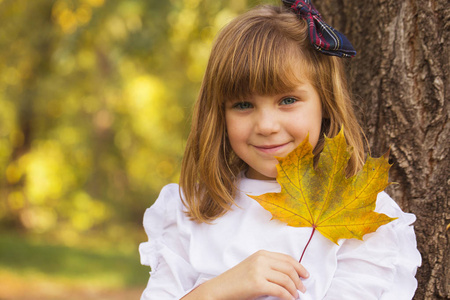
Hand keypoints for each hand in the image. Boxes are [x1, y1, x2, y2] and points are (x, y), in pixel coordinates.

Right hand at [182, 250, 308, 299]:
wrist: (219, 289)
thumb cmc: (236, 282)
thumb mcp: (253, 268)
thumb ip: (268, 267)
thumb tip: (289, 275)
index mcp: (261, 254)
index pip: (287, 258)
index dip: (299, 267)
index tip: (305, 275)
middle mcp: (261, 259)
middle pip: (289, 268)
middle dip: (299, 280)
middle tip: (302, 289)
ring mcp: (259, 271)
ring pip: (286, 280)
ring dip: (294, 290)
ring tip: (296, 296)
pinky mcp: (257, 283)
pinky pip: (280, 291)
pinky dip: (288, 297)